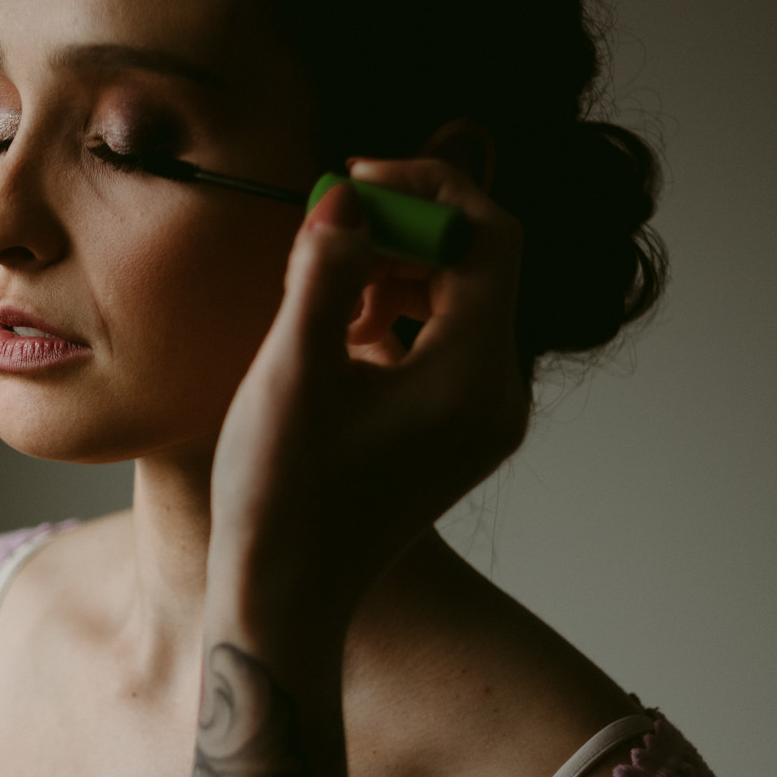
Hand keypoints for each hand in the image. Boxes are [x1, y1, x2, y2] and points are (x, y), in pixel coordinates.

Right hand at [206, 158, 529, 643]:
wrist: (286, 596)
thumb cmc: (281, 497)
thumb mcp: (291, 375)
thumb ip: (323, 275)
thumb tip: (345, 195)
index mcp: (471, 378)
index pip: (489, 239)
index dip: (428, 190)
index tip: (353, 180)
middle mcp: (496, 395)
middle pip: (480, 266)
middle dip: (407, 228)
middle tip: (327, 224)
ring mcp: (481, 417)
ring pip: (460, 302)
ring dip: (396, 271)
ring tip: (322, 286)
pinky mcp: (456, 432)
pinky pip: (443, 344)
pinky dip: (396, 316)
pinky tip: (335, 333)